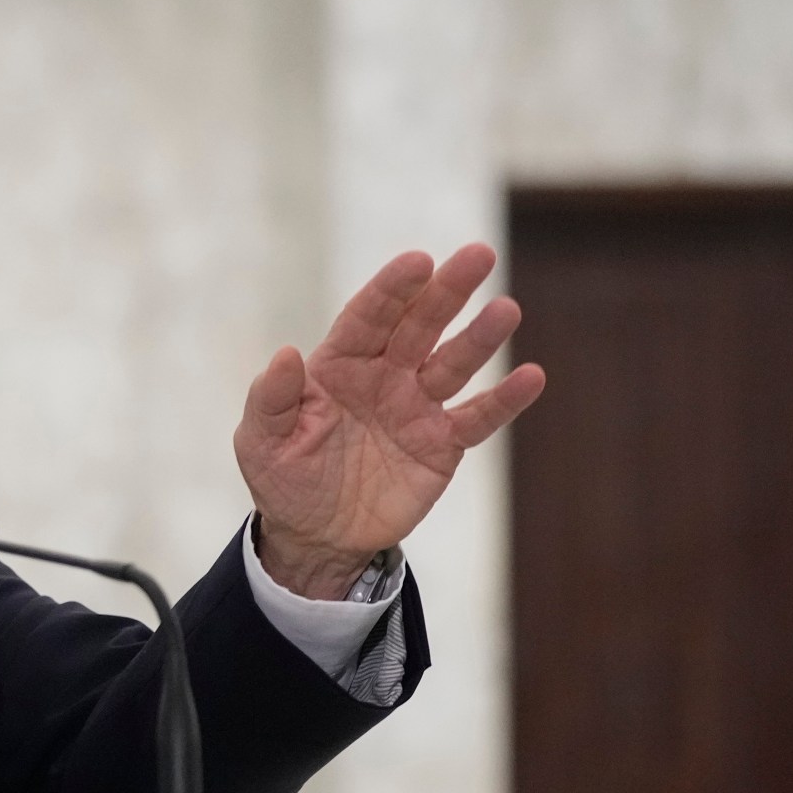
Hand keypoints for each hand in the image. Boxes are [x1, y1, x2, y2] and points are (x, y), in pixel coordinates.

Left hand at [234, 243, 545, 597]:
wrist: (315, 537)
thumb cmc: (284, 479)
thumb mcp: (261, 442)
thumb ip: (273, 399)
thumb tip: (285, 354)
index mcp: (339, 365)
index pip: (368, 317)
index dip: (392, 290)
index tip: (418, 261)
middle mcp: (384, 375)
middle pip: (419, 326)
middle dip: (447, 292)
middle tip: (478, 255)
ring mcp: (417, 406)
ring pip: (453, 363)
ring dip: (480, 338)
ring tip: (506, 310)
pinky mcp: (442, 444)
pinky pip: (477, 418)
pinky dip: (504, 400)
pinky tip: (531, 376)